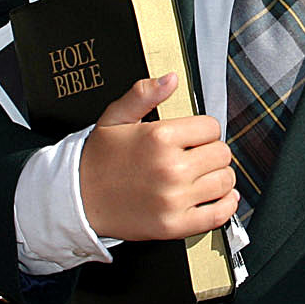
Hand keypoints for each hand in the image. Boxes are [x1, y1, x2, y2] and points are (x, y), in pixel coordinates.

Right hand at [78, 73, 237, 240]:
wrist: (79, 200)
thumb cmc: (99, 160)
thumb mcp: (115, 118)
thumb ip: (143, 94)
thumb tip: (170, 79)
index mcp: (159, 138)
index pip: (211, 127)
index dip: (204, 131)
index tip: (194, 138)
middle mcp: (170, 168)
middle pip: (222, 154)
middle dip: (212, 152)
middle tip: (196, 157)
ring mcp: (174, 199)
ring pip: (225, 181)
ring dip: (218, 177)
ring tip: (202, 176)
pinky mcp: (175, 225)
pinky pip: (219, 213)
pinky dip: (225, 205)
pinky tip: (217, 198)